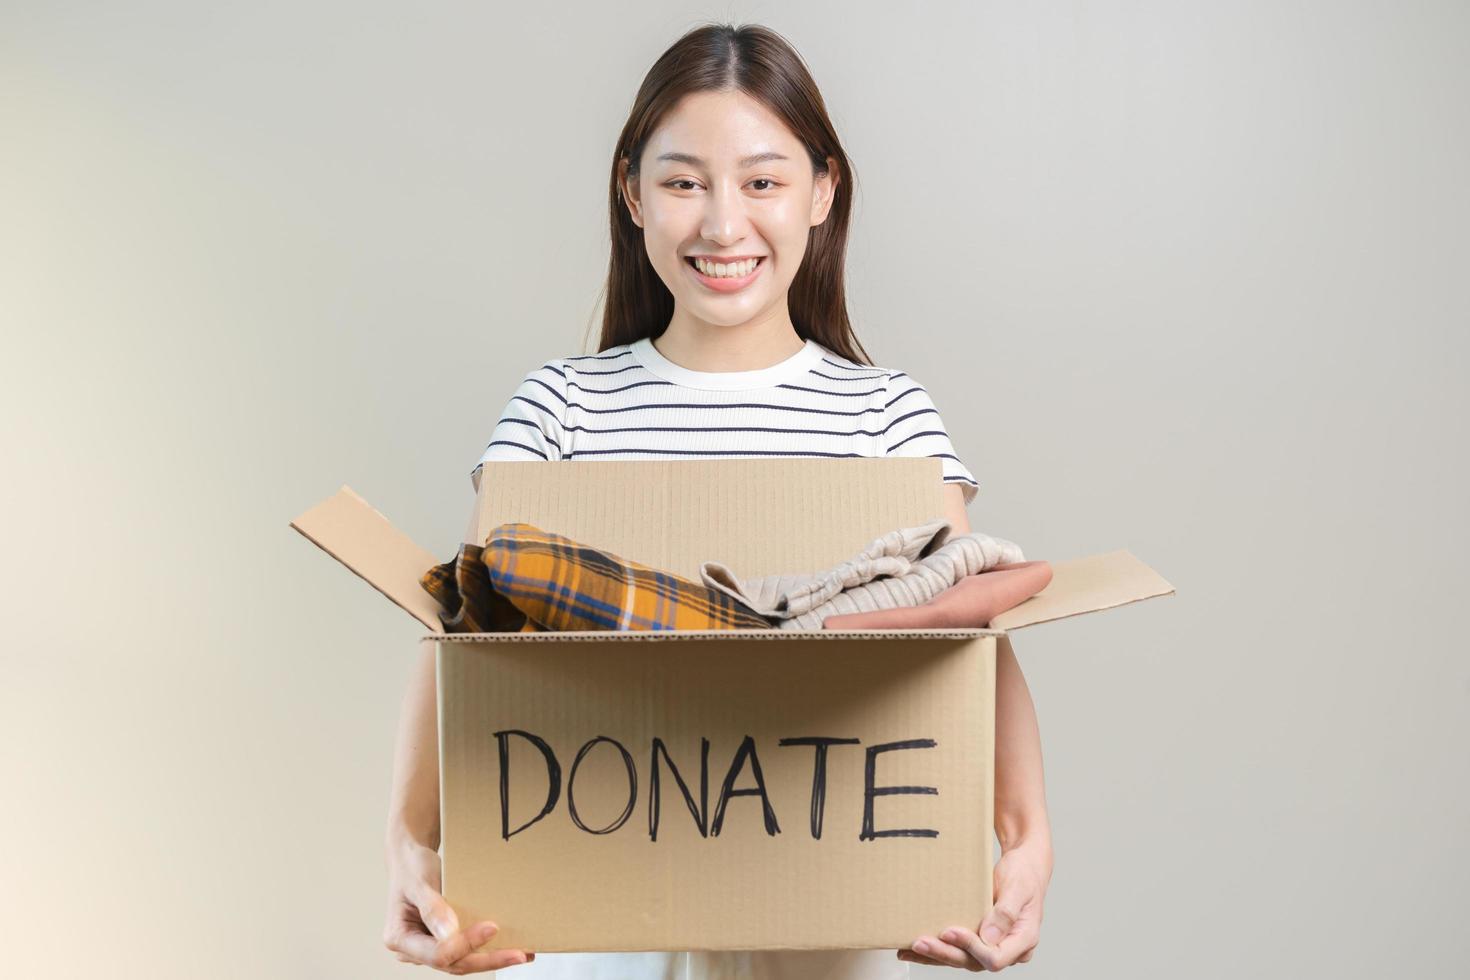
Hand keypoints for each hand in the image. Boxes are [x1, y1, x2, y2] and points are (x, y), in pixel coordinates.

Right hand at [383, 835, 535, 973]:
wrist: (411, 859)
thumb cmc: (413, 867)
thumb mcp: (419, 882)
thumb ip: (432, 908)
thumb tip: (449, 934)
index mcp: (399, 938)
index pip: (438, 953)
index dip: (466, 944)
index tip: (492, 927)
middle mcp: (413, 950)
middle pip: (453, 964)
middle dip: (487, 960)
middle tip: (518, 954)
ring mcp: (428, 949)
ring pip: (462, 962)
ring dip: (491, 959)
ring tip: (522, 954)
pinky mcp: (443, 943)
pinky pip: (465, 952)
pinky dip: (487, 951)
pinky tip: (511, 948)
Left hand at [897, 837, 1050, 970]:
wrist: (1024, 865)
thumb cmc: (1024, 874)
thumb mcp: (1019, 888)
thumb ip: (1006, 913)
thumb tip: (989, 937)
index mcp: (1024, 940)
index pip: (995, 957)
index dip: (971, 947)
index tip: (950, 931)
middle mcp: (1009, 948)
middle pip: (974, 961)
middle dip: (946, 953)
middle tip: (921, 942)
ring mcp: (993, 945)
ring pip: (963, 959)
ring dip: (936, 955)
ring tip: (910, 948)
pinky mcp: (979, 939)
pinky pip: (958, 949)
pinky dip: (938, 949)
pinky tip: (916, 949)